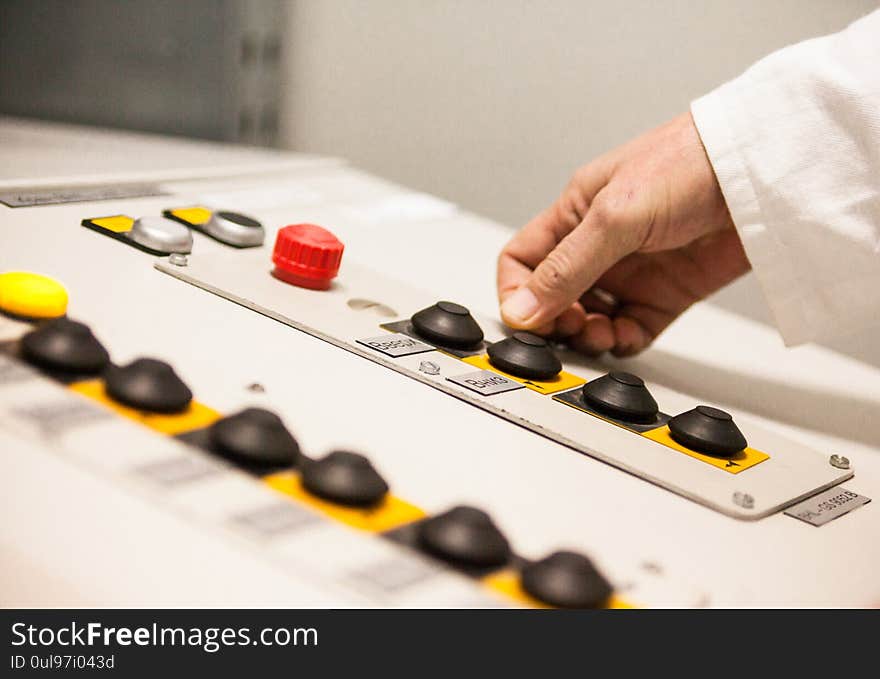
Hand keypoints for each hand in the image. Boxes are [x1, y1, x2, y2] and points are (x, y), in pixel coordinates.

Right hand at [497, 112, 749, 356]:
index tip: (528, 319)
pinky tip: (627, 335)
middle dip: (555, 321)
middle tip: (570, 329)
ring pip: (590, 319)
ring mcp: (632, 272)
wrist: (762, 171)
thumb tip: (521, 310)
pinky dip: (623, 341)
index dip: (517, 293)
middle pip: (554, 298)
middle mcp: (599, 245)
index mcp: (574, 215)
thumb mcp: (613, 217)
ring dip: (588, 335)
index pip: (523, 262)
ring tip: (601, 333)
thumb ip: (566, 269)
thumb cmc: (689, 164)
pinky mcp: (665, 294)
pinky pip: (631, 330)